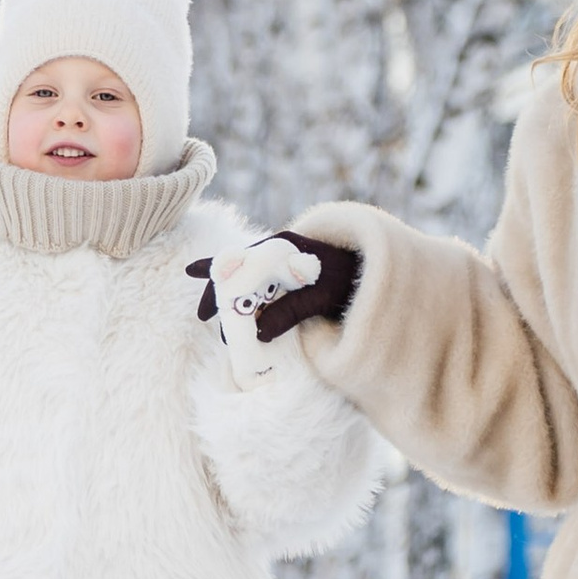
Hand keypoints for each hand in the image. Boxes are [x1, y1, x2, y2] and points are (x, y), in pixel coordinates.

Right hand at [186, 231, 362, 364]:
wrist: (381, 270)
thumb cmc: (354, 277)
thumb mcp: (322, 295)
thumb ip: (291, 310)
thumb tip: (258, 333)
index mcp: (284, 245)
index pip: (240, 258)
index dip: (216, 273)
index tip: (196, 287)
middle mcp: (283, 251)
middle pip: (241, 270)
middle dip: (221, 293)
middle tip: (204, 317)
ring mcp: (289, 265)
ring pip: (252, 281)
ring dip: (236, 301)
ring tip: (223, 325)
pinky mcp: (297, 280)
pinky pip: (267, 290)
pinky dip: (253, 302)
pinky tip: (245, 317)